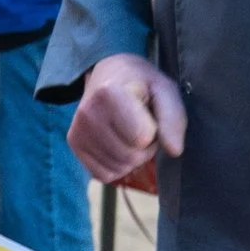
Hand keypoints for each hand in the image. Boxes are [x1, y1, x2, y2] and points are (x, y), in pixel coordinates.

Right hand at [68, 52, 186, 182]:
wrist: (109, 75)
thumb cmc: (142, 84)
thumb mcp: (165, 90)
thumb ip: (173, 119)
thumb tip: (174, 151)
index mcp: (109, 93)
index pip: (142, 138)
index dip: (154, 130)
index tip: (148, 113)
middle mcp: (88, 113)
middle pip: (131, 156)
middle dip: (145, 147)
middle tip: (142, 125)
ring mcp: (78, 131)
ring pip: (119, 168)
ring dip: (133, 157)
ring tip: (129, 132)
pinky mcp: (74, 145)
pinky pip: (104, 174)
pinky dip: (117, 165)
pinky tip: (117, 143)